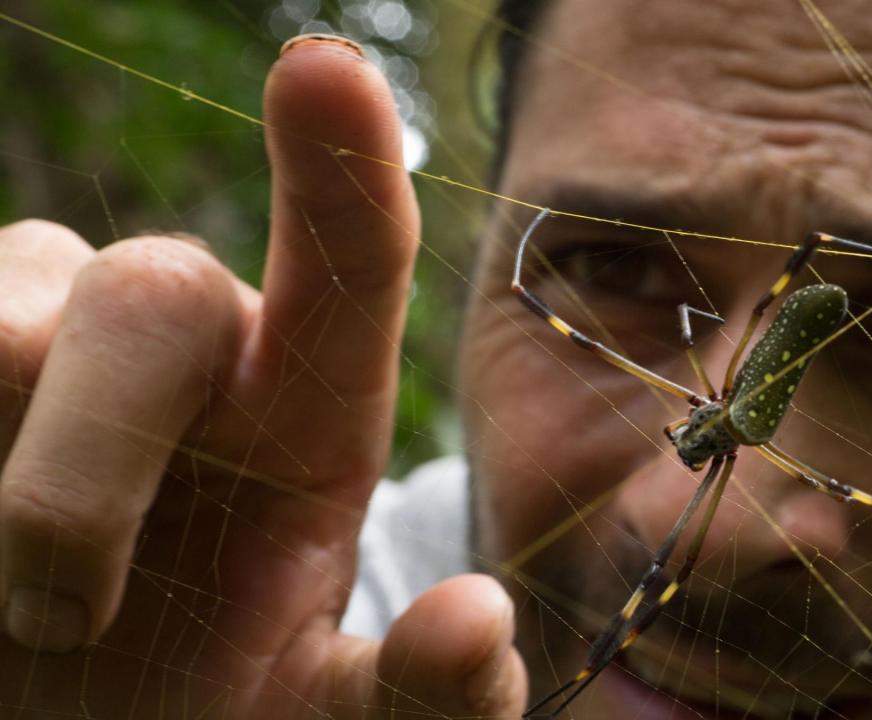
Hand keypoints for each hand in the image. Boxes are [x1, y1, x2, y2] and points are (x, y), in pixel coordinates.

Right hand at [0, 35, 525, 717]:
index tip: (327, 70)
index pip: (348, 270)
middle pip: (151, 291)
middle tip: (66, 617)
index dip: (342, 172)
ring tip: (20, 605)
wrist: (65, 717)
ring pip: (2, 317)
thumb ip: (413, 692)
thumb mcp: (315, 717)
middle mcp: (188, 351)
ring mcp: (45, 340)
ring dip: (7, 485)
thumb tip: (475, 627)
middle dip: (92, 463)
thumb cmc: (201, 706)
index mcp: (307, 415)